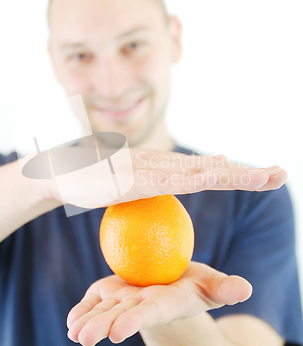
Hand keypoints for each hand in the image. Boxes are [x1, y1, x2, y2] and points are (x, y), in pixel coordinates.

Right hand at [43, 149, 286, 207]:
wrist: (64, 171)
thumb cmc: (98, 180)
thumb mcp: (136, 181)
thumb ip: (163, 181)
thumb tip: (193, 177)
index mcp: (167, 167)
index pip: (211, 171)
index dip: (240, 174)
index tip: (269, 176)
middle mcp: (164, 163)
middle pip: (214, 169)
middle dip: (249, 172)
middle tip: (282, 173)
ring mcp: (151, 168)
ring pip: (200, 173)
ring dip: (234, 175)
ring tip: (265, 177)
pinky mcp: (135, 177)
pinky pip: (170, 181)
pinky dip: (196, 178)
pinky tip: (218, 177)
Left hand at [66, 262, 251, 345]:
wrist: (169, 288)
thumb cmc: (192, 286)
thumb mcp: (211, 284)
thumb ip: (225, 287)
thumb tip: (245, 289)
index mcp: (164, 304)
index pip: (150, 313)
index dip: (135, 321)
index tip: (118, 332)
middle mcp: (140, 306)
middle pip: (121, 316)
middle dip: (103, 326)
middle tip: (85, 338)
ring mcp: (122, 301)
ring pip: (103, 311)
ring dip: (87, 322)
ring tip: (74, 334)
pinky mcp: (109, 293)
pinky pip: (93, 301)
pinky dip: (82, 309)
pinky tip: (72, 321)